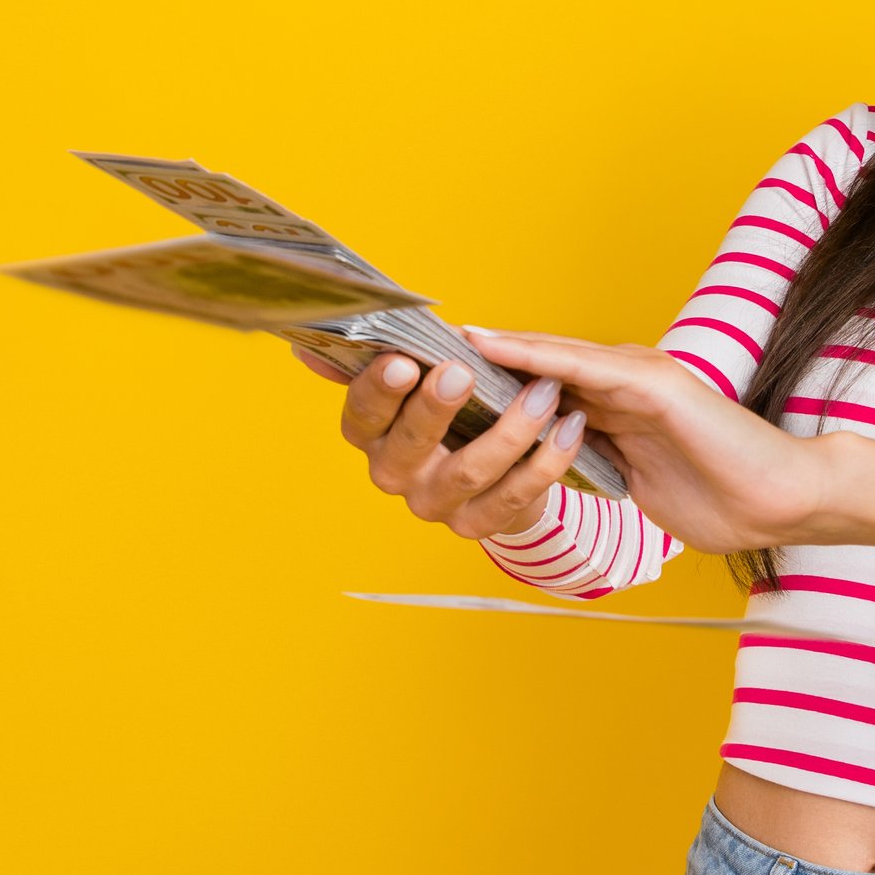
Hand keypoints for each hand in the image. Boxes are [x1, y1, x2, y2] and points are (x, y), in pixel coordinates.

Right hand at [327, 348, 597, 542]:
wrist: (497, 465)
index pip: (362, 415)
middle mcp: (393, 474)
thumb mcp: (418, 378)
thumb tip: (305, 348)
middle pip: (409, 446)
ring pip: (469, 471)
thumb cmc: (454, 407)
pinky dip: (547, 461)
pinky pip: (514, 496)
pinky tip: (568, 427)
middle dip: (435, 407)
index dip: (379, 390)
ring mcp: (435, 504)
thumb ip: (377, 358)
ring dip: (511, 429)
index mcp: (372, 434)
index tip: (404, 360)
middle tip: (463, 371)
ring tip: (544, 392)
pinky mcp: (477, 525)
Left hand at [455, 331, 826, 552]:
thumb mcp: (637, 480)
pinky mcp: (653, 385)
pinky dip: (534, 355)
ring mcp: (639, 377)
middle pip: (537, 361)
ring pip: (551, 355)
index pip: (543, 386)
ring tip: (438, 334)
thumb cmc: (719, 498)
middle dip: (480, 355)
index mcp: (618, 406)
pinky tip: (494, 347)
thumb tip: (556, 468)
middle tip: (417, 342)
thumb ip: (599, 462)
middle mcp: (623, 380)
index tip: (436, 380)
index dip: (491, 379)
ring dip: (494, 346)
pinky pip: (582, 368)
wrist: (781, 502)